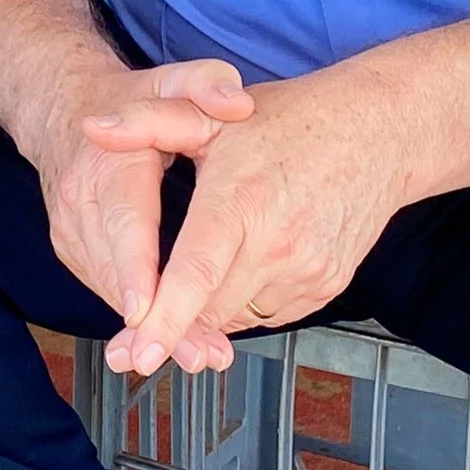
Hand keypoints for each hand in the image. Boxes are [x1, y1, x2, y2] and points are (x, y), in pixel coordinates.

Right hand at [25, 58, 250, 362]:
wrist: (66, 112)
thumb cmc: (131, 100)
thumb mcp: (172, 81)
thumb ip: (206, 84)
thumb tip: (237, 103)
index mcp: (108, 161)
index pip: (125, 220)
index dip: (137, 269)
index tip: (150, 309)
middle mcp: (79, 200)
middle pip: (119, 270)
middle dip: (160, 318)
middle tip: (204, 353)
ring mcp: (70, 230)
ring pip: (111, 290)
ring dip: (154, 328)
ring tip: (203, 355)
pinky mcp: (72, 250)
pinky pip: (107, 290)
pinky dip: (142, 318)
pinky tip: (178, 339)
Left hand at [87, 70, 407, 377]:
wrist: (377, 134)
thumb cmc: (289, 122)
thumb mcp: (210, 116)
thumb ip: (146, 124)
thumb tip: (92, 128)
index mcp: (240, 202)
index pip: (195, 273)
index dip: (164, 319)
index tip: (136, 352)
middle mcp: (277, 244)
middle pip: (209, 308)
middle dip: (171, 323)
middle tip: (134, 335)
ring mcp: (307, 271)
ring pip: (236, 317)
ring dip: (207, 311)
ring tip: (194, 279)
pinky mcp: (325, 287)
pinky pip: (268, 313)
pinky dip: (242, 303)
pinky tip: (238, 268)